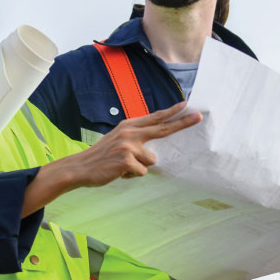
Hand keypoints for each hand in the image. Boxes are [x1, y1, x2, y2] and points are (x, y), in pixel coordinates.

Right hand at [65, 102, 201, 187]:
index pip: (154, 118)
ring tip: (122, 166)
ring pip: (151, 160)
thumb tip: (154, 146)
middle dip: (182, 122)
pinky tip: (119, 172)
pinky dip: (132, 176)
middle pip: (162, 128)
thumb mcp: (116, 139)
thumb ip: (134, 137)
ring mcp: (128, 146)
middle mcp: (130, 133)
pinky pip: (143, 172)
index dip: (171, 112)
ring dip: (139, 167)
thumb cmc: (101, 157)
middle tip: (199, 116)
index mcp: (128, 126)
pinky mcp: (127, 161)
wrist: (80, 167)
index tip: (186, 104)